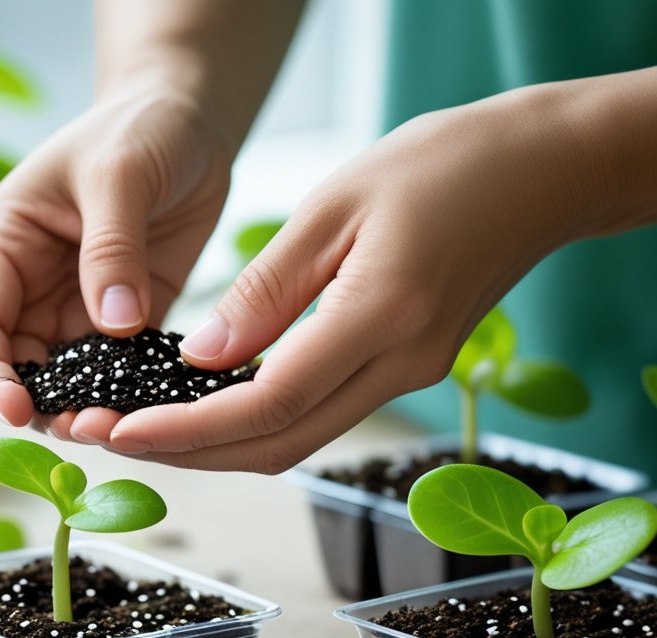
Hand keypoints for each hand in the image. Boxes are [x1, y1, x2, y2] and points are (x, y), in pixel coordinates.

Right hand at [0, 86, 233, 439]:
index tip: (16, 410)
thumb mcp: (119, 174)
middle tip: (90, 432)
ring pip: (67, 381)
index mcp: (3, 245)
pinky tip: (155, 415)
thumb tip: (113, 323)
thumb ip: (112, 248)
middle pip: (17, 367)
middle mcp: (30, 286)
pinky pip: (120, 373)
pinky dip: (130, 397)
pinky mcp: (124, 322)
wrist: (187, 120)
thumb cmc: (137, 128)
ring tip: (122, 432)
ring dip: (87, 410)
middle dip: (44, 407)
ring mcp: (76, 308)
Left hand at [98, 86, 607, 471]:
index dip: (186, 429)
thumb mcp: (335, 206)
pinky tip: (208, 406)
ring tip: (143, 427)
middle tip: (110, 438)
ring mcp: (410, 376)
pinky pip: (320, 415)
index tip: (119, 430)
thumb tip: (200, 357)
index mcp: (381, 317)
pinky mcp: (408, 369)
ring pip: (297, 441)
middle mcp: (401, 367)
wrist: (546, 171)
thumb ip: (266, 290)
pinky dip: (257, 422)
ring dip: (217, 447)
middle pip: (278, 446)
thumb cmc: (444, 164)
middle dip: (187, 454)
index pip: (267, 404)